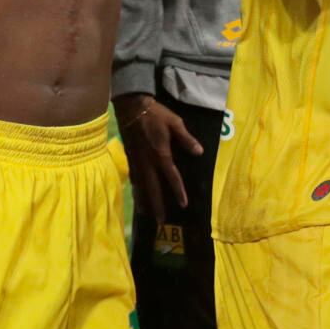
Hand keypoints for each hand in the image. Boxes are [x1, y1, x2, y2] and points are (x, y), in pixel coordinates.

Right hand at [115, 94, 203, 223]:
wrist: (132, 108)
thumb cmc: (156, 115)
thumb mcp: (175, 123)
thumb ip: (186, 139)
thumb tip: (199, 152)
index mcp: (160, 154)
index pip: (171, 176)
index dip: (178, 191)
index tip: (183, 205)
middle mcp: (147, 162)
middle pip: (152, 188)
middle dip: (157, 205)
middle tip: (160, 221)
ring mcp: (137, 162)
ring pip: (141, 187)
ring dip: (145, 201)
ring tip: (148, 215)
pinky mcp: (130, 159)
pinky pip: (134, 180)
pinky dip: (137, 191)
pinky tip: (138, 197)